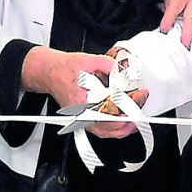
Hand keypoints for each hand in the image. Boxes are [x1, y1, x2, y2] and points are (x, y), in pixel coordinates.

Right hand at [22, 47, 140, 137]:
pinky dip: (116, 128)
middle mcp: (83, 114)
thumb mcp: (88, 60)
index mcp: (83, 101)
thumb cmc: (64, 69)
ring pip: (108, 132)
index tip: (138, 95)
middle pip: (111, 125)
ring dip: (125, 126)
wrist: (50, 73)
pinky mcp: (85, 120)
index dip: (128, 103)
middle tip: (140, 105)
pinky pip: (103, 131)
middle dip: (130, 116)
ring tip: (137, 116)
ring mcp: (83, 120)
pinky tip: (125, 121)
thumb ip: (107, 64)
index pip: (110, 109)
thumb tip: (123, 70)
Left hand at [159, 0, 191, 47]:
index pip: (176, 4)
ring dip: (184, 26)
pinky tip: (175, 16)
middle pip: (190, 17)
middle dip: (188, 33)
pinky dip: (184, 17)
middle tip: (184, 46)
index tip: (164, 28)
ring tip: (173, 29)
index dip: (169, 17)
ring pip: (191, 17)